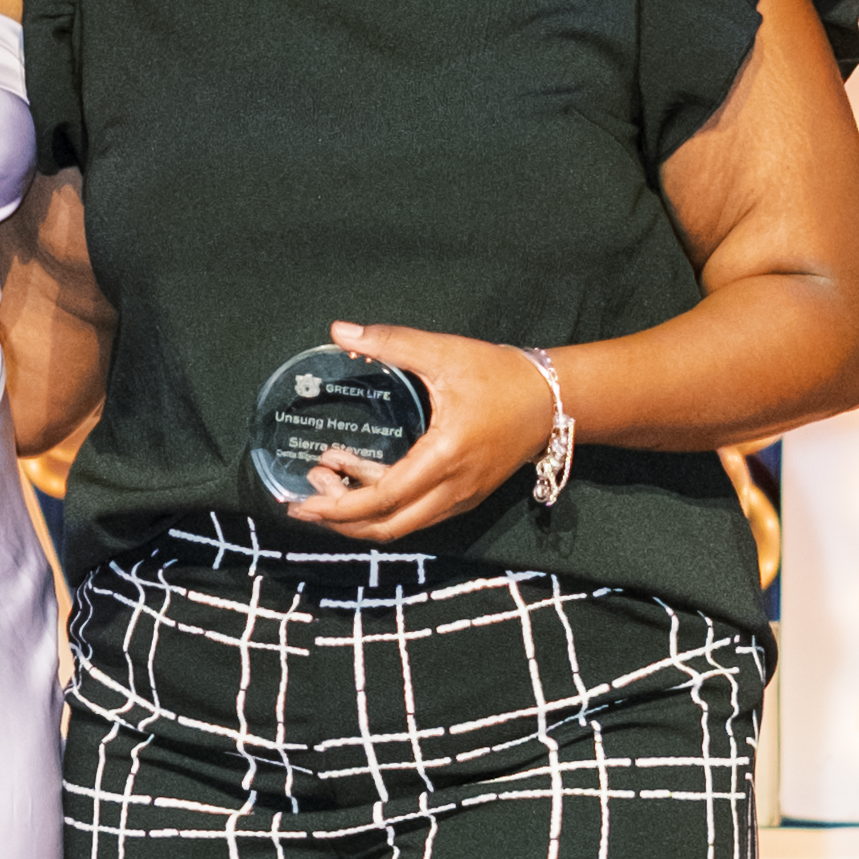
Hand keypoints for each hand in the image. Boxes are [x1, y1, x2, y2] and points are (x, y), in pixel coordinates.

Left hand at [283, 318, 553, 539]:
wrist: (555, 400)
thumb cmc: (501, 376)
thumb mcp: (444, 352)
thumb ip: (390, 341)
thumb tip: (339, 330)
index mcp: (444, 457)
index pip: (383, 500)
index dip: (338, 507)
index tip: (303, 501)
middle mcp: (453, 490)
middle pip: (387, 528)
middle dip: (340, 520)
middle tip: (303, 498)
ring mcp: (460, 499)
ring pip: (401, 525)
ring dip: (360, 512)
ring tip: (326, 478)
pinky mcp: (465, 497)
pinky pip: (416, 514)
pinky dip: (384, 505)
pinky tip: (360, 476)